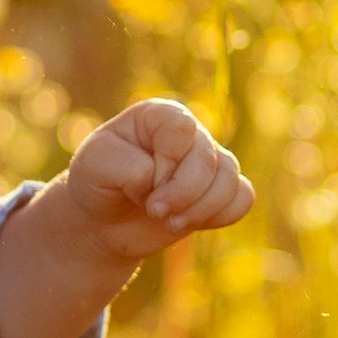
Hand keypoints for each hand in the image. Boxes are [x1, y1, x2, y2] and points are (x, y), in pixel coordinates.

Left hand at [58, 98, 253, 260]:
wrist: (103, 220)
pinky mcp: (219, 191)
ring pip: (230, 180)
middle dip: (182, 194)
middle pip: (208, 159)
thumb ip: (127, 167)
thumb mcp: (94, 166)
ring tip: (169, 222)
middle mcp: (190, 133)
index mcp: (158, 115)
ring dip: (199, 210)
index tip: (139, 182)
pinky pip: (243, 199)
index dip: (166, 161)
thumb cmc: (96, 182)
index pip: (182, 128)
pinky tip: (189, 222)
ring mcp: (208, 161)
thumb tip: (161, 181)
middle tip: (153, 211)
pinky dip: (220, 217)